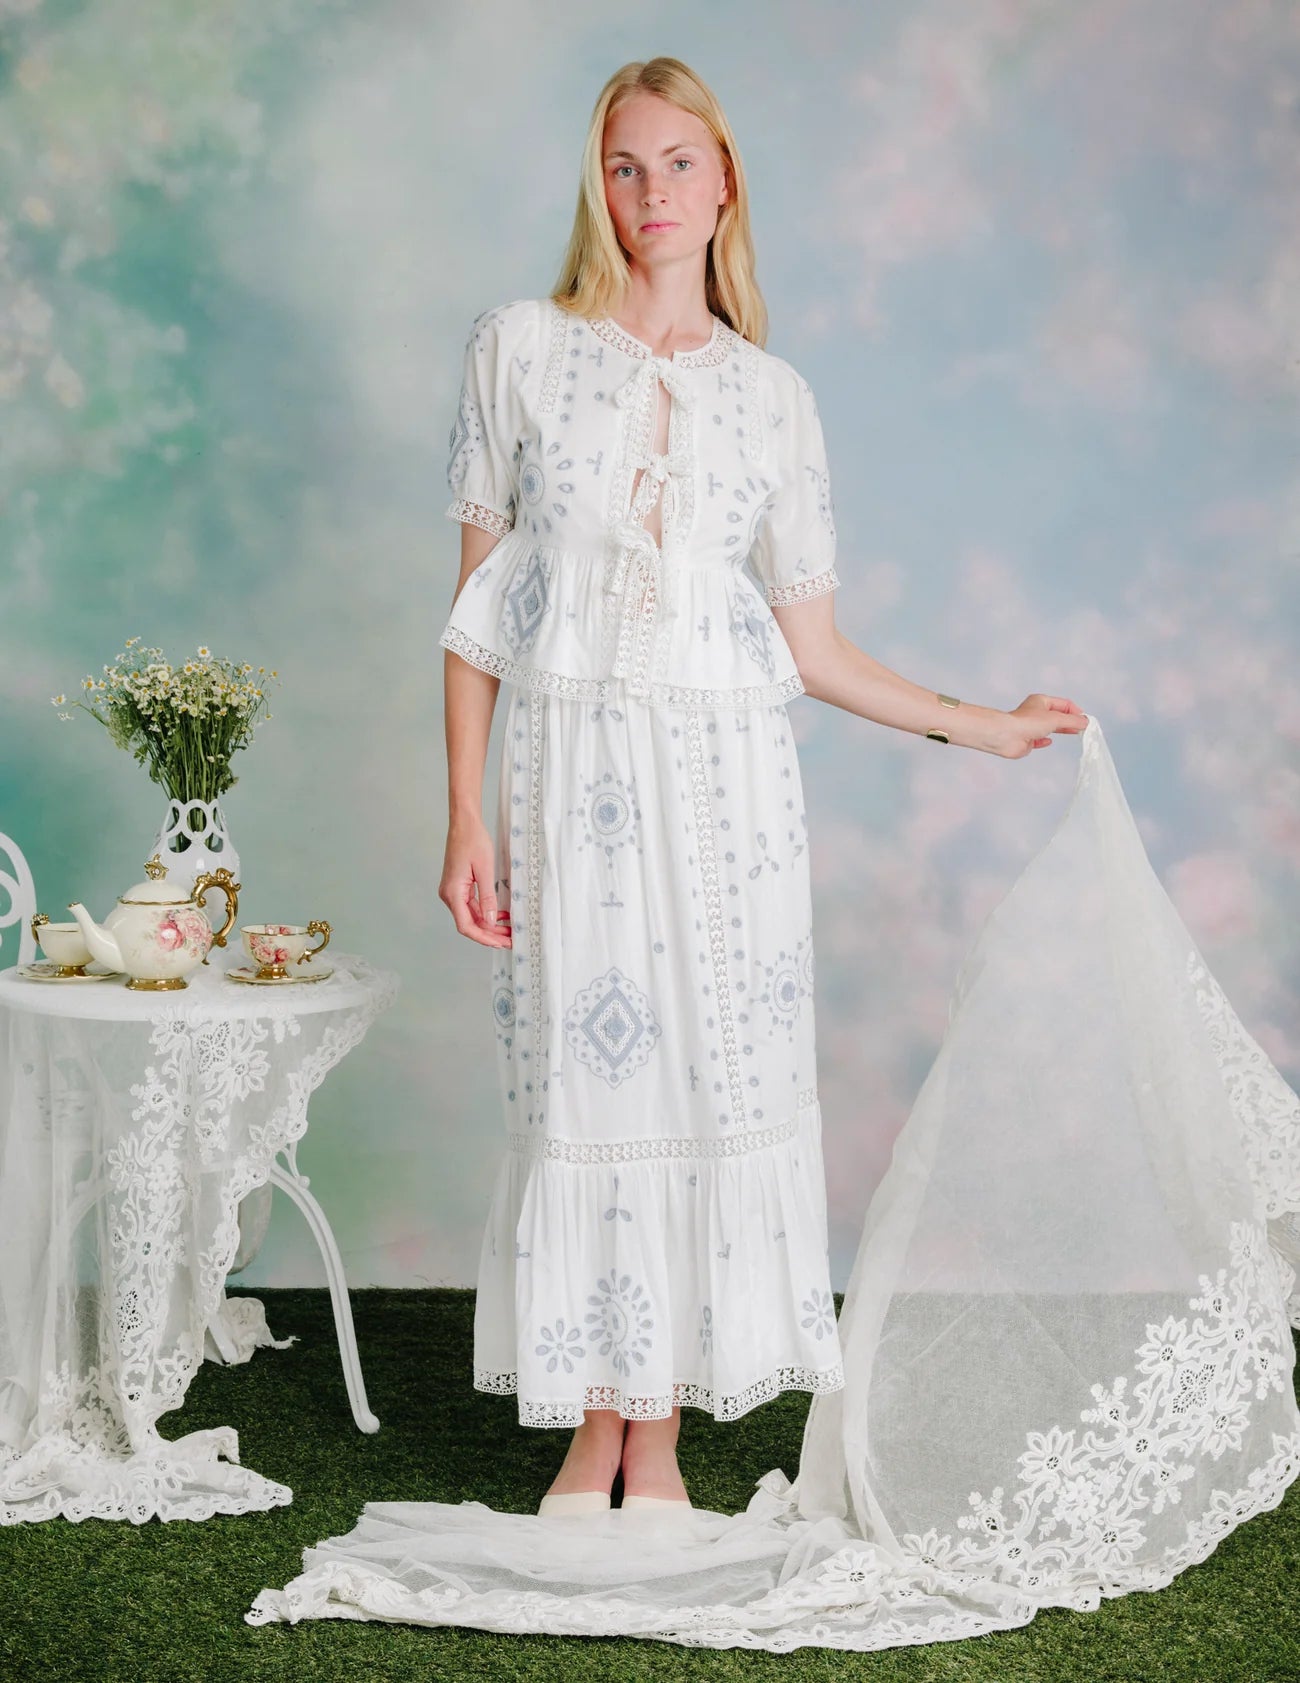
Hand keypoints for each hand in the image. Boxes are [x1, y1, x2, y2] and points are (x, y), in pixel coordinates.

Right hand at [439, 816, 511, 946]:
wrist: (464, 823)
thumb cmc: (473, 841)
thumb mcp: (485, 870)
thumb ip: (487, 897)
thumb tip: (490, 920)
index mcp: (453, 893)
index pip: (466, 926)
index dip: (483, 937)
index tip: (500, 943)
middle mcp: (449, 895)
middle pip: (469, 923)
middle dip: (490, 933)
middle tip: (510, 939)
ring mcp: (453, 891)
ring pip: (472, 916)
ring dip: (490, 924)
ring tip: (509, 930)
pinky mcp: (459, 887)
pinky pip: (472, 905)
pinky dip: (486, 912)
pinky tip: (502, 915)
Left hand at [990, 694, 1089, 757]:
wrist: (1007, 736)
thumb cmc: (1028, 722)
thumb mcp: (1056, 719)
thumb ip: (1072, 721)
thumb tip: (1085, 722)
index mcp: (1041, 701)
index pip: (1064, 703)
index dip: (1076, 711)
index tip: (1085, 720)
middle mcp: (1035, 712)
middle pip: (1058, 715)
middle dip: (1070, 721)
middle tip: (1083, 728)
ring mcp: (1031, 727)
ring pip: (1049, 727)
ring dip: (1061, 729)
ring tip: (1074, 732)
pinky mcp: (1026, 740)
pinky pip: (1038, 739)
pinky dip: (1045, 740)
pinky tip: (1049, 741)